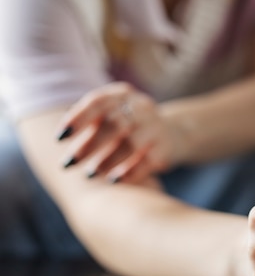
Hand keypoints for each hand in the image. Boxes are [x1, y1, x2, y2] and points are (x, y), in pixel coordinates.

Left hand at [56, 82, 179, 182]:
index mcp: (122, 94)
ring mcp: (156, 126)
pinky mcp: (166, 147)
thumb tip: (61, 138)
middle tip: (68, 164)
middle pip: (114, 124)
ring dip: (107, 160)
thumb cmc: (127, 125)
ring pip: (131, 143)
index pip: (98, 102)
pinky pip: (147, 161)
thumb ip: (89, 121)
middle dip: (89, 145)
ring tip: (90, 174)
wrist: (172, 132)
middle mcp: (141, 107)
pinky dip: (130, 172)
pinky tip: (114, 181)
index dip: (78, 119)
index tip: (60, 138)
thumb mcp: (110, 113)